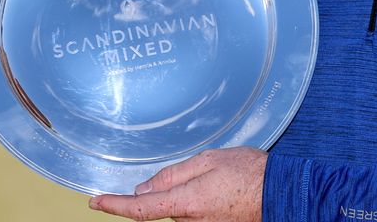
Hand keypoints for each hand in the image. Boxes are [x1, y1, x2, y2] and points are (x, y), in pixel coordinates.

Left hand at [89, 147, 265, 221]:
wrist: (280, 193)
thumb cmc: (249, 173)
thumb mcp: (208, 160)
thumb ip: (172, 175)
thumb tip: (144, 189)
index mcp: (186, 203)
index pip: (141, 209)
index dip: (115, 206)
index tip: (96, 202)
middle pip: (162, 208)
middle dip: (167, 190)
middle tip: (198, 172)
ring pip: (179, 211)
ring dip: (187, 195)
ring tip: (218, 180)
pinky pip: (194, 216)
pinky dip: (198, 202)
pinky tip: (219, 191)